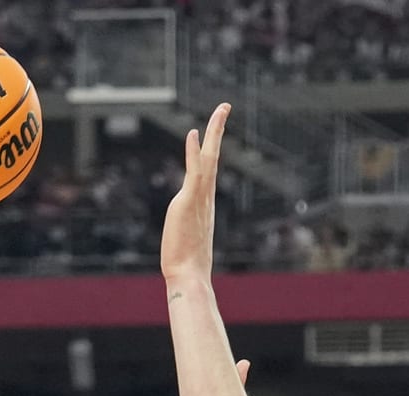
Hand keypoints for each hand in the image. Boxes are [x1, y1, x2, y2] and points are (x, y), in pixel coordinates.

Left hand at [160, 102, 230, 284]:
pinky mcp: (189, 201)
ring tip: (221, 110)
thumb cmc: (187, 268)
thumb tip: (184, 255)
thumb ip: (185, 239)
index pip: (208, 169)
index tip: (211, 129)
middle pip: (214, 156)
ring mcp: (199, 199)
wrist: (189, 277)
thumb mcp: (184, 246)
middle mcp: (206, 198)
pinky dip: (195, 151)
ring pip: (209, 158)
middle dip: (218, 130)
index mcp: (204, 204)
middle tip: (224, 106)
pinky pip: (195, 171)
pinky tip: (194, 133)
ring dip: (214, 132)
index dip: (210, 147)